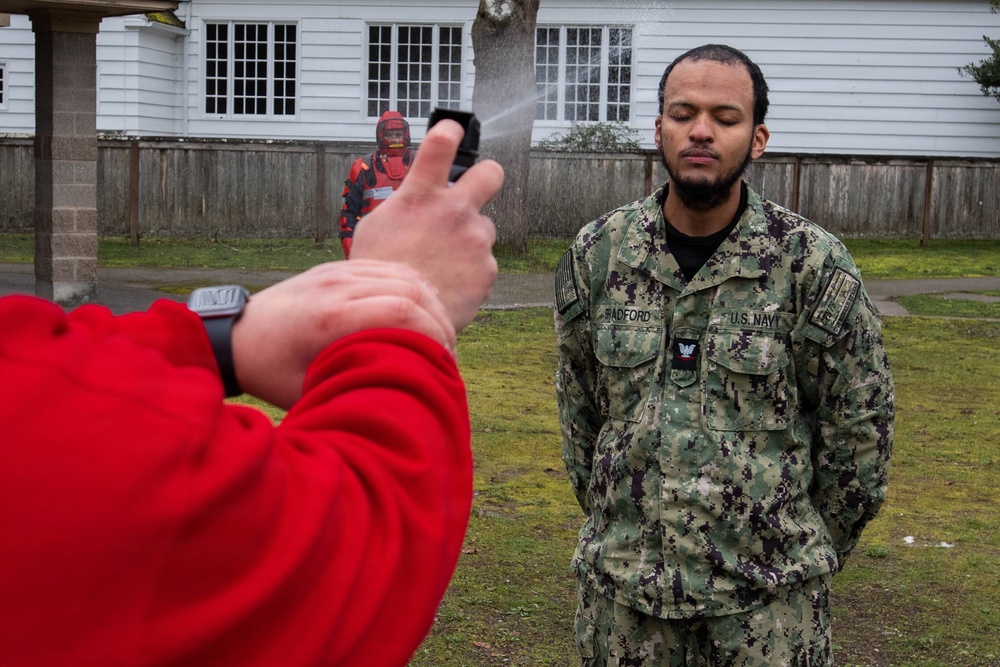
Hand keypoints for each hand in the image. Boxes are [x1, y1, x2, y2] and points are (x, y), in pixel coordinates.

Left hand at [231, 260, 454, 408]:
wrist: (234, 336)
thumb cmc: (271, 373)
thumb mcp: (312, 391)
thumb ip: (356, 385)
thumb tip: (405, 392)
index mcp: (330, 319)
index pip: (402, 310)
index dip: (434, 334)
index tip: (445, 360)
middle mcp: (336, 287)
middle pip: (411, 289)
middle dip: (440, 320)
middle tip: (449, 351)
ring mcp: (337, 272)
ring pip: (403, 274)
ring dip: (430, 303)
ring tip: (440, 333)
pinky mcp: (337, 267)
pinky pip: (387, 268)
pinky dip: (413, 288)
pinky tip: (421, 311)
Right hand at [350, 118, 504, 330]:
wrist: (397, 318)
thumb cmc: (380, 272)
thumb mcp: (378, 226)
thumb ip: (405, 205)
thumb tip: (417, 197)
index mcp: (421, 194)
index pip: (442, 143)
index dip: (451, 131)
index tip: (453, 131)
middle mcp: (454, 210)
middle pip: (491, 172)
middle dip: (486, 176)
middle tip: (476, 188)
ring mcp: (475, 239)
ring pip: (483, 228)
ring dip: (469, 238)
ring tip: (443, 262)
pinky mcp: (488, 269)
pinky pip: (483, 263)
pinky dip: (470, 272)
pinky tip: (449, 284)